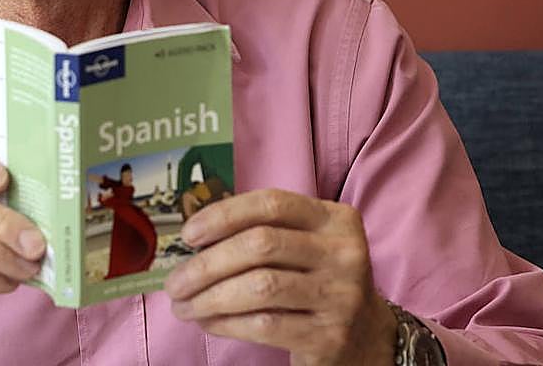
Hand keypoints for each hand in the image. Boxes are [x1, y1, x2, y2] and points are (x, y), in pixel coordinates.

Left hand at [163, 189, 396, 365]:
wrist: (367, 339)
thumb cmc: (317, 282)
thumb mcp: (305, 246)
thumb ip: (263, 232)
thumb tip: (194, 238)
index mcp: (335, 219)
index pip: (271, 204)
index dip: (224, 215)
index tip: (188, 234)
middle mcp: (344, 252)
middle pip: (260, 246)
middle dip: (206, 264)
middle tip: (174, 282)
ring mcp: (341, 296)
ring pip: (259, 287)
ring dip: (209, 297)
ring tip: (183, 306)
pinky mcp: (330, 336)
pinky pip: (264, 325)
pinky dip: (226, 323)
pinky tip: (208, 322)